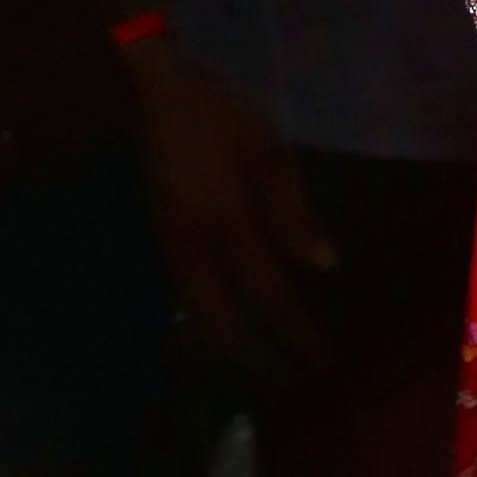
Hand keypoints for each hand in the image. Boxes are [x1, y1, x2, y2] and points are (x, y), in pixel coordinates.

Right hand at [123, 38, 337, 384]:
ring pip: (200, 318)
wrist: (151, 93)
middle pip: (226, 324)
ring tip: (260, 368)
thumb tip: (326, 266)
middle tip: (290, 384)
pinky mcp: (161, 242)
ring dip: (231, 349)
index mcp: (227, 228)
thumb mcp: (268, 153)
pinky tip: (225, 331)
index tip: (322, 361)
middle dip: (259, 359)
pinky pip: (187, 299)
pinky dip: (210, 324)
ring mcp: (170, 250)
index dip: (297, 334)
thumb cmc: (218, 116)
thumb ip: (294, 214)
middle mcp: (193, 251)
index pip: (269, 297)